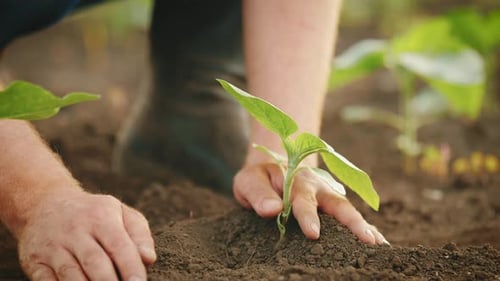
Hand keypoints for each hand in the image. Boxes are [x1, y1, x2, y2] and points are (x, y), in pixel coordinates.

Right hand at [17, 189, 155, 280]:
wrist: (46, 203)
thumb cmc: (94, 214)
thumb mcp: (120, 213)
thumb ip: (139, 235)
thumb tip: (149, 259)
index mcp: (101, 217)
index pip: (119, 246)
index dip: (131, 268)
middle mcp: (76, 231)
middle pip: (95, 264)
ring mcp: (54, 247)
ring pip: (71, 276)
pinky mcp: (36, 262)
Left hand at [233, 162, 387, 244]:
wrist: (272, 169)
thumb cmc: (259, 179)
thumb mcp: (249, 181)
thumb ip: (258, 194)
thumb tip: (272, 209)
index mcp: (295, 179)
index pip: (302, 199)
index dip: (308, 215)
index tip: (313, 233)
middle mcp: (317, 186)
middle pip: (336, 203)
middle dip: (351, 222)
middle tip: (366, 240)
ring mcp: (328, 194)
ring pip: (348, 210)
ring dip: (363, 226)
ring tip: (380, 244)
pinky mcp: (333, 204)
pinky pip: (350, 217)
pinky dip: (365, 228)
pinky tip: (380, 242)